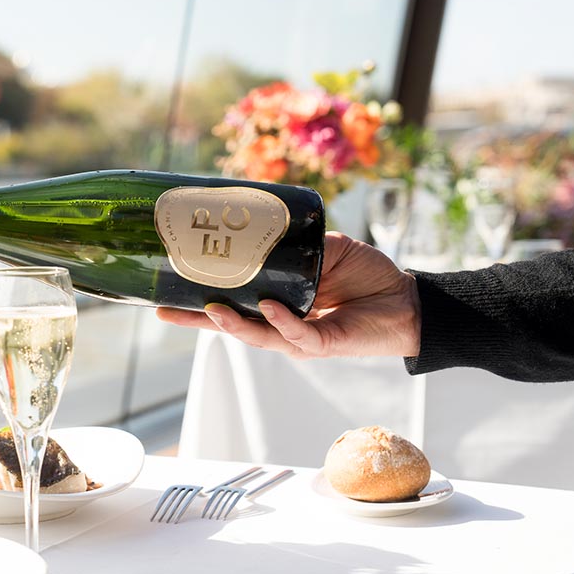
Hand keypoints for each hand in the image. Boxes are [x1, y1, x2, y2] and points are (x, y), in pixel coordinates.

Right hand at [156, 232, 420, 358]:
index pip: (233, 302)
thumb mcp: (328, 250)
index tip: (167, 290)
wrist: (409, 300)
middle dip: (196, 320)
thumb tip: (267, 229)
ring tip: (210, 310)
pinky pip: (296, 335)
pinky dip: (281, 321)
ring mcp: (299, 338)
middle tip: (163, 310)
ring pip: (257, 334)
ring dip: (232, 323)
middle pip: (231, 324)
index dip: (200, 299)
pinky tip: (269, 307)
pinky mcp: (323, 345)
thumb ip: (300, 245)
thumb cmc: (369, 276)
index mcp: (277, 303)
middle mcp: (281, 324)